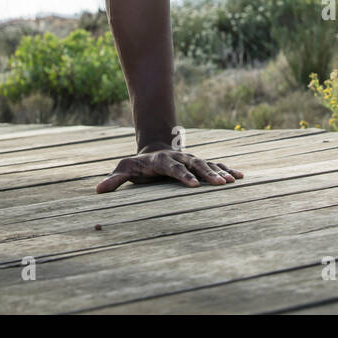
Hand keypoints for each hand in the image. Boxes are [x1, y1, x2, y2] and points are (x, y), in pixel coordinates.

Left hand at [96, 149, 242, 192]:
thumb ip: (114, 180)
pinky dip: (227, 170)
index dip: (183, 176)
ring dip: (221, 172)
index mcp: (163, 161)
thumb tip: (98, 191)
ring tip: (234, 181)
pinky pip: (216, 165)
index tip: (194, 186)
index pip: (174, 169)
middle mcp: (180, 158)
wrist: (155, 147)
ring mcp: (191, 159)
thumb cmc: (138, 164)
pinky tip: (240, 177)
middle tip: (220, 185)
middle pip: (196, 164)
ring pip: (208, 164)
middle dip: (208, 174)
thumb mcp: (124, 169)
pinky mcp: (199, 163)